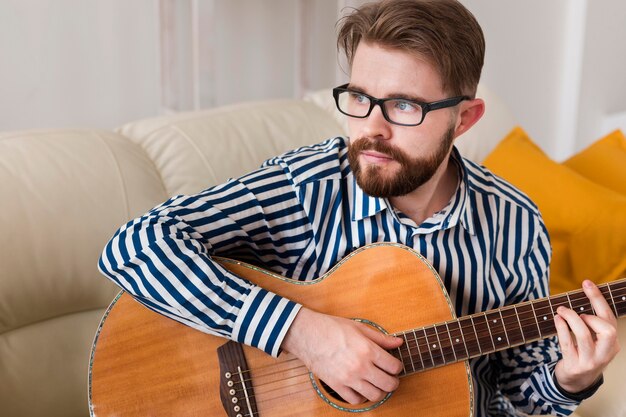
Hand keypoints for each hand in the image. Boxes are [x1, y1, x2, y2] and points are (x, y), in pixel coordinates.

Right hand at [281, 307, 402, 403]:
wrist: (307, 334)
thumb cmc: (331, 328)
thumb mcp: (359, 327)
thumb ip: (381, 338)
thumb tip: (398, 342)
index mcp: (368, 349)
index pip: (394, 366)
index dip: (397, 366)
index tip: (394, 365)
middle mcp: (360, 366)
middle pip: (388, 384)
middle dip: (393, 382)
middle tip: (390, 378)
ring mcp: (349, 378)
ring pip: (375, 395)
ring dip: (379, 391)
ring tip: (376, 384)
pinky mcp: (337, 385)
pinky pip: (355, 400)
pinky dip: (361, 397)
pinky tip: (360, 388)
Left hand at [554, 280, 620, 392]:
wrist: (577, 381)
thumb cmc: (585, 353)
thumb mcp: (595, 340)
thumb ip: (592, 321)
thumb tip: (583, 292)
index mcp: (612, 343)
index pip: (610, 318)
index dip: (598, 299)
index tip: (586, 283)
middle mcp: (605, 353)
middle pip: (607, 330)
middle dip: (591, 315)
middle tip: (578, 312)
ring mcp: (590, 361)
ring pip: (584, 335)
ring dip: (571, 319)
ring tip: (561, 311)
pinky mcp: (574, 365)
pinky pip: (567, 343)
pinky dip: (561, 328)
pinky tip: (557, 319)